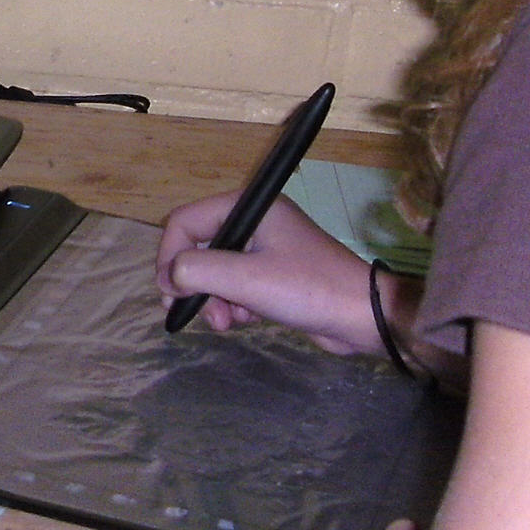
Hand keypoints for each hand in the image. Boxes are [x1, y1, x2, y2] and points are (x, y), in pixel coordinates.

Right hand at [156, 192, 376, 352]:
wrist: (361, 316)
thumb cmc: (307, 289)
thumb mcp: (246, 279)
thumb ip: (198, 271)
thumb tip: (168, 277)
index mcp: (251, 208)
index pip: (187, 220)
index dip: (169, 255)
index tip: (167, 292)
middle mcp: (256, 221)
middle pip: (200, 247)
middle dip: (194, 283)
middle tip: (186, 311)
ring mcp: (266, 248)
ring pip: (216, 271)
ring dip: (214, 299)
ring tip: (226, 322)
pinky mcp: (274, 274)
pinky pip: (236, 285)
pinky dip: (233, 304)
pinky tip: (245, 320)